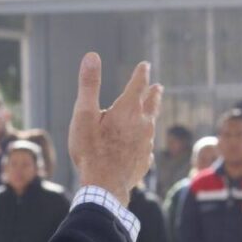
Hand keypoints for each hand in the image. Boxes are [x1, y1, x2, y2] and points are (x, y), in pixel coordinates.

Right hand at [68, 54, 161, 206]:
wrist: (105, 185)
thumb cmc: (91, 149)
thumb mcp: (83, 115)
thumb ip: (89, 85)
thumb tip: (91, 56)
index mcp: (128, 109)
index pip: (138, 84)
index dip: (141, 73)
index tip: (144, 65)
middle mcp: (142, 124)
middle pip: (151, 104)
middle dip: (153, 94)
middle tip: (158, 87)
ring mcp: (146, 143)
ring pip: (151, 125)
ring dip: (150, 117)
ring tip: (150, 114)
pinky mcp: (144, 160)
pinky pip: (146, 147)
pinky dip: (144, 142)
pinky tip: (141, 147)